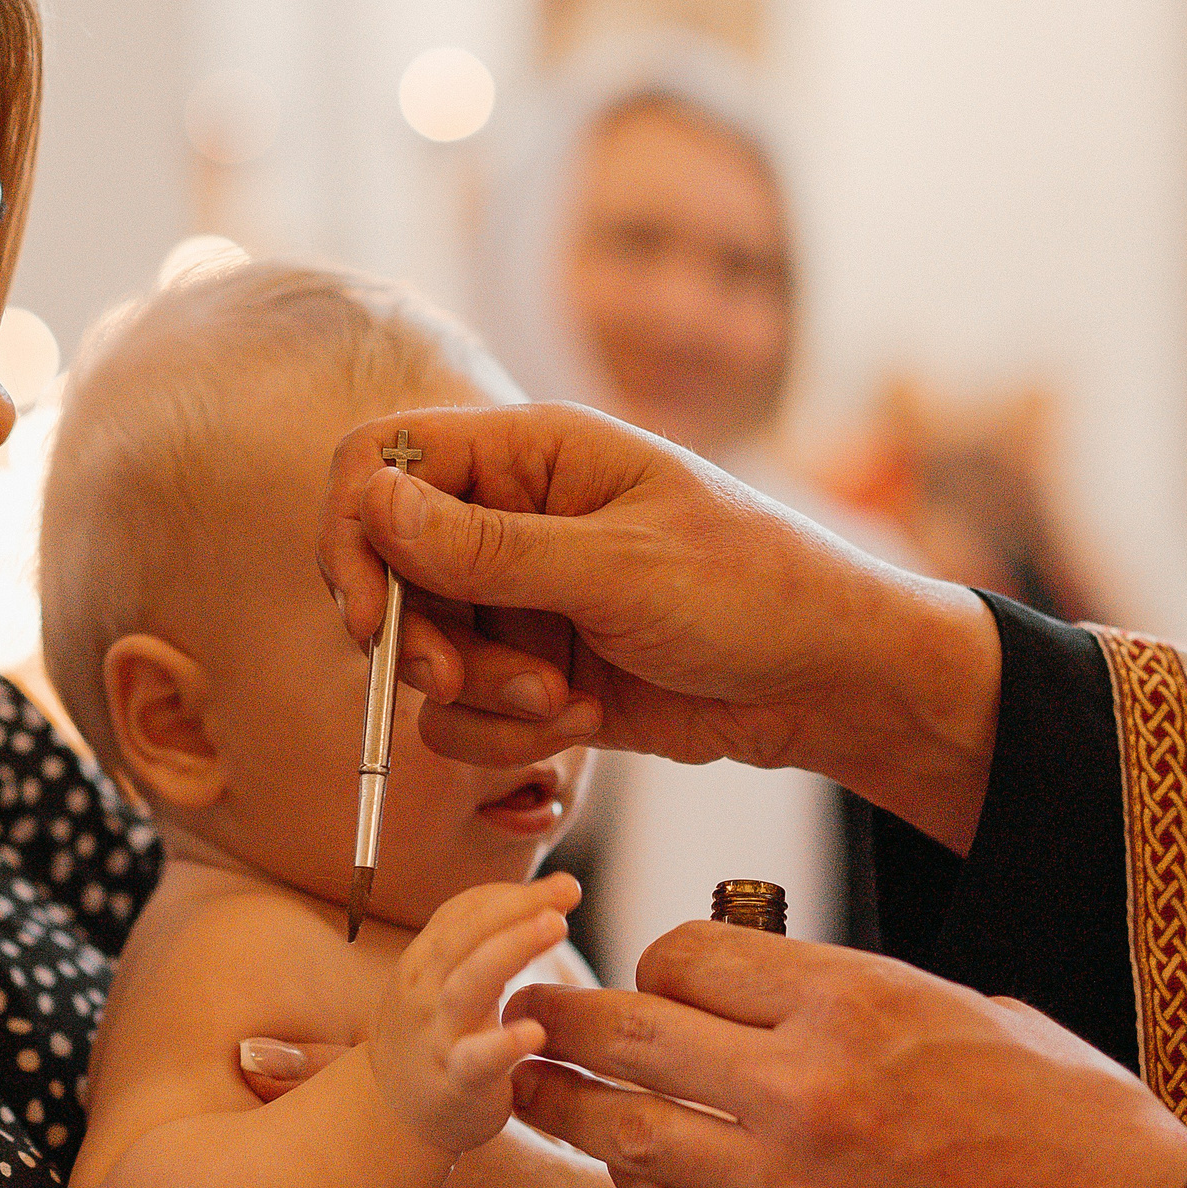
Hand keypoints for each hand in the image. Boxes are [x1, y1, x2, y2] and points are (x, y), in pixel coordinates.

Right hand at [318, 402, 1003, 851]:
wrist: (831, 683)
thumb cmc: (752, 593)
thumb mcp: (617, 567)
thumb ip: (487, 547)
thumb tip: (373, 503)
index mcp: (531, 452)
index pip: (382, 462)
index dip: (356, 535)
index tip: (369, 615)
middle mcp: (513, 517)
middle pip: (390, 571)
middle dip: (421, 639)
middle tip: (465, 678)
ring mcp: (522, 600)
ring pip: (425, 656)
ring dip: (480, 696)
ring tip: (567, 704)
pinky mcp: (537, 674)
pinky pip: (466, 713)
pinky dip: (509, 734)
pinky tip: (586, 722)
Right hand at [369, 874, 574, 1153]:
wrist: (391, 1116)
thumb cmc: (436, 1037)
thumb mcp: (444, 982)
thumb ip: (483, 944)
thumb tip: (545, 899)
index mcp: (424, 961)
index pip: (463, 913)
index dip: (512, 894)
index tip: (563, 887)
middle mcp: (424, 991)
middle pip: (464, 937)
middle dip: (515, 907)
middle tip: (566, 890)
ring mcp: (436, 1037)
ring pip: (468, 985)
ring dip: (511, 949)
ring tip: (556, 926)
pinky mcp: (454, 1083)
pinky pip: (476, 1061)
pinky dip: (503, 1044)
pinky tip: (535, 1031)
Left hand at [507, 924, 1186, 1187]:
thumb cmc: (1081, 1132)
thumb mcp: (979, 1017)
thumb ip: (866, 1002)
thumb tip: (788, 995)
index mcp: (859, 1001)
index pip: (689, 953)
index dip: (661, 959)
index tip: (660, 975)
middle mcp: (807, 1089)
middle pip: (630, 1033)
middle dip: (564, 1018)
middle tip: (526, 1016)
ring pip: (627, 1136)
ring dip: (569, 1111)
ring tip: (533, 1094)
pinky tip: (634, 1182)